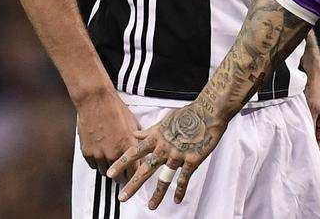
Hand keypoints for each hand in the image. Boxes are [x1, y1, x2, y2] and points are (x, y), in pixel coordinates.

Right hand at [76, 87, 139, 171]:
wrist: (95, 101)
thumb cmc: (115, 109)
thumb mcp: (133, 124)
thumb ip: (137, 140)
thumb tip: (141, 149)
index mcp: (128, 146)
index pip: (135, 172)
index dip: (136, 176)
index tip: (135, 177)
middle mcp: (114, 153)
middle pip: (120, 177)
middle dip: (123, 175)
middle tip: (123, 171)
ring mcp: (99, 154)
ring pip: (106, 173)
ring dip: (109, 169)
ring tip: (111, 161)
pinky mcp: (87, 152)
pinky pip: (94, 165)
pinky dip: (98, 162)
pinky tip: (101, 154)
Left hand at [107, 102, 226, 208]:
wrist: (209, 111)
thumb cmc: (188, 114)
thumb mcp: (165, 121)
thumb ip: (149, 131)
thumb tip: (135, 134)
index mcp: (156, 138)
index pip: (134, 152)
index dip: (121, 163)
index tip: (110, 173)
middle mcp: (164, 148)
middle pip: (145, 170)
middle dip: (132, 185)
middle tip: (122, 197)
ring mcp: (178, 155)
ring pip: (165, 179)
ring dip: (157, 194)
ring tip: (151, 207)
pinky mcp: (192, 160)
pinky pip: (184, 179)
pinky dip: (180, 191)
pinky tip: (176, 200)